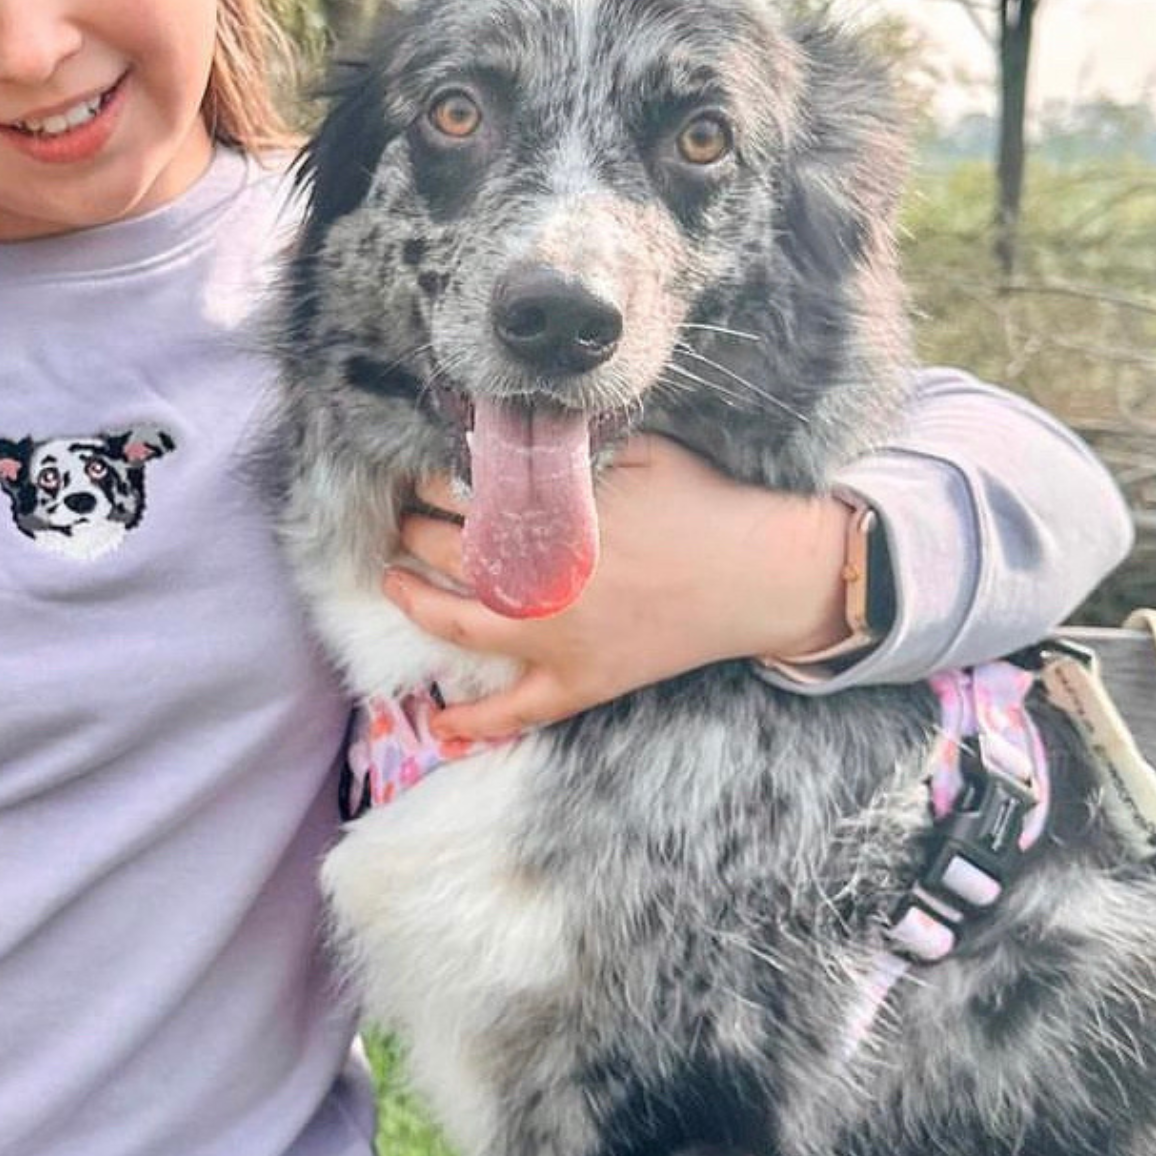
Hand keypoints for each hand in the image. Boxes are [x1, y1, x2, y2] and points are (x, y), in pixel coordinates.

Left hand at [386, 434, 850, 738]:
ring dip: (413, 601)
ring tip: (395, 582)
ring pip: (455, 625)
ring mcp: (554, 639)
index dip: (433, 481)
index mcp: (549, 517)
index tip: (426, 476)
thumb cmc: (701, 503)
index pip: (460, 491)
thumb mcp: (632, 451)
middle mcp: (538, 579)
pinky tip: (438, 720)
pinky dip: (473, 722)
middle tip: (405, 520)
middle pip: (446, 551)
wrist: (760, 573)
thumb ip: (567, 448)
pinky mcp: (580, 683)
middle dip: (415, 530)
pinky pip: (514, 712)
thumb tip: (514, 433)